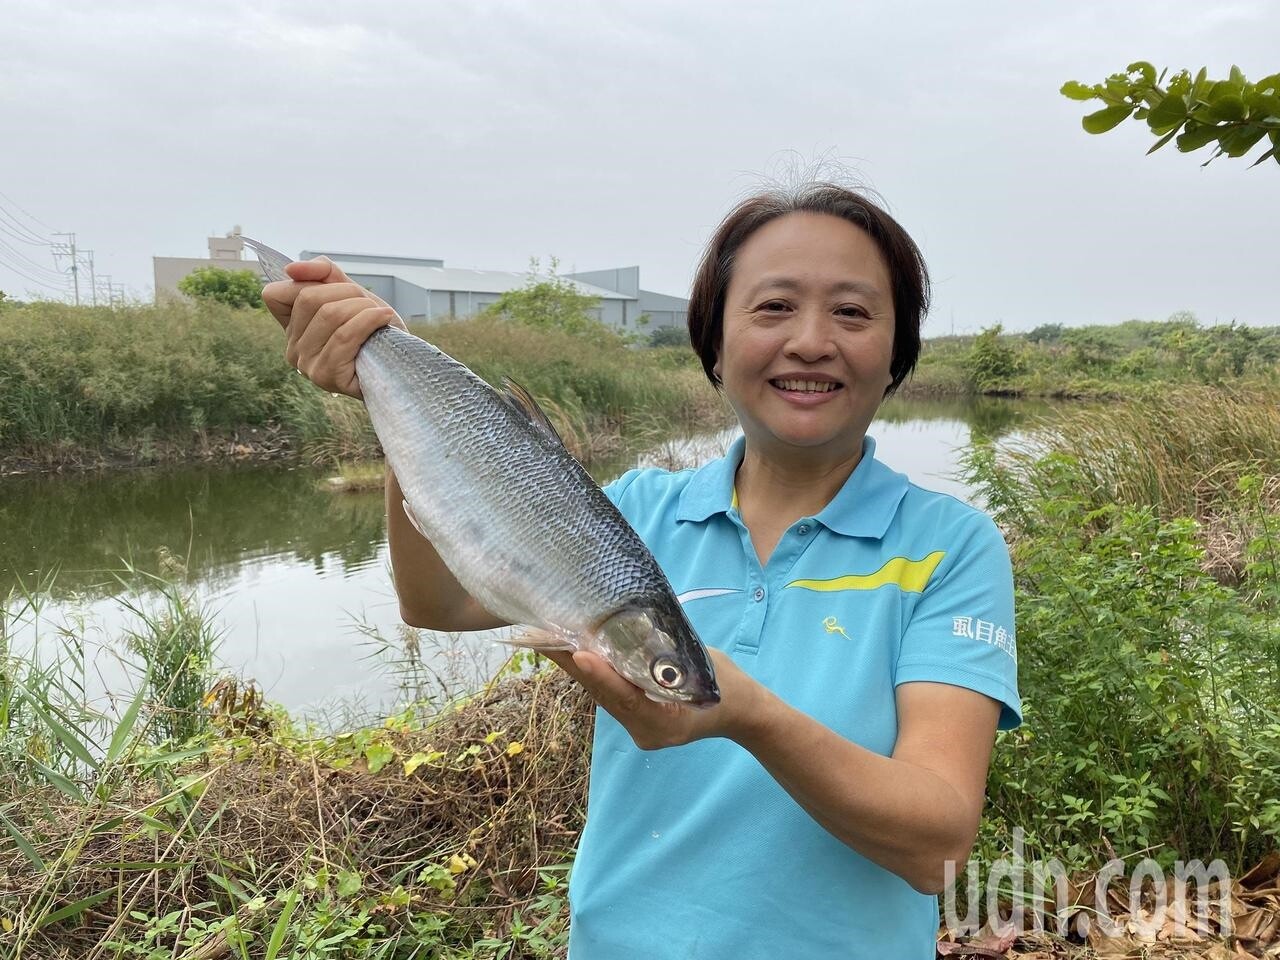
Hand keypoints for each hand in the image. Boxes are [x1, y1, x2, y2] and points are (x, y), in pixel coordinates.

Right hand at [261, 257, 405, 398]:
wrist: (402, 365)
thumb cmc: (375, 332)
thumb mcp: (350, 295)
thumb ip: (324, 275)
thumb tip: (292, 267)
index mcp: (292, 328)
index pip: (274, 294)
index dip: (308, 280)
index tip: (340, 288)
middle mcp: (293, 349)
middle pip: (308, 297)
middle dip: (346, 291)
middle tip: (368, 303)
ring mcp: (306, 365)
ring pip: (329, 314)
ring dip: (362, 307)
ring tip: (379, 314)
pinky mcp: (326, 376)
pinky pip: (344, 335)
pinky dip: (369, 320)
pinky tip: (383, 318)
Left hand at [544, 648, 768, 749]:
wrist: (742, 713)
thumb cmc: (727, 684)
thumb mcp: (701, 664)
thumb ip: (666, 655)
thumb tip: (629, 629)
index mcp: (669, 722)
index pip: (628, 698)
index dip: (602, 676)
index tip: (578, 654)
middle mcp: (648, 732)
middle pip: (606, 696)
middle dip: (576, 666)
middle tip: (544, 637)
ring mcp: (640, 731)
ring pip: (604, 696)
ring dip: (578, 669)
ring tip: (549, 639)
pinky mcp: (636, 723)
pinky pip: (611, 697)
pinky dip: (595, 675)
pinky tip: (573, 653)